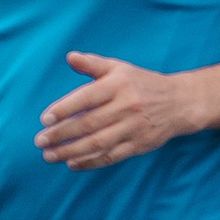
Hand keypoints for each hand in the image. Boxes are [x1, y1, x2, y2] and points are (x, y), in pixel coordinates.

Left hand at [38, 52, 202, 168]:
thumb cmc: (142, 83)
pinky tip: (72, 163)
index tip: (44, 118)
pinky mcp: (138, 145)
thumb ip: (93, 64)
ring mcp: (133, 127)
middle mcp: (127, 106)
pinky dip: (90, 161)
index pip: (87, 97)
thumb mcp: (120, 68)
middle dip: (61, 134)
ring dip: (70, 151)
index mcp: (119, 84)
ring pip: (97, 143)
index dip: (64, 109)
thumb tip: (70, 57)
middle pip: (89, 123)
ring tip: (49, 155)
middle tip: (40, 141)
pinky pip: (110, 156)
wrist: (179, 102)